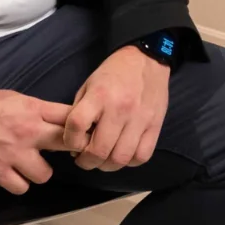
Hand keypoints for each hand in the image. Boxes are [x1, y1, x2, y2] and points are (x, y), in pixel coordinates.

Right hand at [0, 87, 71, 194]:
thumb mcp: (17, 98)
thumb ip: (39, 110)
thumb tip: (57, 119)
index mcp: (34, 109)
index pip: (71, 117)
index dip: (81, 127)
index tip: (80, 132)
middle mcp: (29, 132)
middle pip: (67, 144)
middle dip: (69, 149)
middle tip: (63, 152)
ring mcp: (14, 154)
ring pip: (45, 174)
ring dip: (38, 171)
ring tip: (29, 165)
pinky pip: (21, 187)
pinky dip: (18, 183)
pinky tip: (13, 174)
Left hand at [61, 46, 170, 170]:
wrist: (147, 59)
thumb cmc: (113, 73)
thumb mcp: (89, 85)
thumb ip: (80, 111)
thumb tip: (73, 141)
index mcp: (100, 95)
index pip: (77, 126)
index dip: (69, 141)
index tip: (71, 144)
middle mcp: (120, 109)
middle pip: (99, 150)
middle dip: (87, 161)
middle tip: (84, 159)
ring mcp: (140, 119)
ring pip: (121, 158)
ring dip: (107, 165)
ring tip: (103, 159)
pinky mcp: (155, 126)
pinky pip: (141, 156)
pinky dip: (129, 162)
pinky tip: (122, 154)